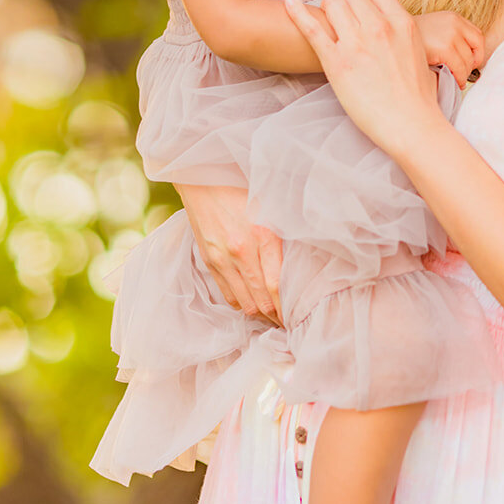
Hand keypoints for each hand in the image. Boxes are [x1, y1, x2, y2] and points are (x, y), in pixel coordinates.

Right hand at [176, 182, 282, 322]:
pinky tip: (252, 304)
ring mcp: (221, 259)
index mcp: (262, 235)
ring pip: (243, 302)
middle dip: (276, 317)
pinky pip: (227, 294)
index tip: (296, 316)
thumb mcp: (272, 208)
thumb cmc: (243, 190)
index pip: (276, 286)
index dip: (287, 308)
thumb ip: (283, 238)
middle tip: (288, 323)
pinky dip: (241, 304)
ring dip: (259, 314)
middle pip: (260, 300)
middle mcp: (240, 251)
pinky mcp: (209, 262)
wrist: (203, 180)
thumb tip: (300, 266)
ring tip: (272, 318)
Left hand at [284, 0, 448, 159]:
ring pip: (333, 2)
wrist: (410, 125)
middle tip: (342, 22)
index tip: (364, 16)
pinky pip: (312, 28)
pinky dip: (297, 12)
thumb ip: (405, 39)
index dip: (368, 3)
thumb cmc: (418, 100)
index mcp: (402, 25)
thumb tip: (398, 37)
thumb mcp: (421, 57)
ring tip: (328, 25)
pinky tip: (289, 1)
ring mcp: (356, 43)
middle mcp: (378, 27)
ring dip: (328, 9)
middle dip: (345, 4)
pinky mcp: (335, 62)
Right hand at [414, 11, 484, 89]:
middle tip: (461, 74)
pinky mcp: (445, 47)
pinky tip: (452, 80)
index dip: (477, 53)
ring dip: (463, 74)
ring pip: (468, 62)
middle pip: (475, 50)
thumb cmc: (408, 41)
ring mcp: (450, 34)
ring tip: (455, 79)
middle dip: (470, 66)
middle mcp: (454, 23)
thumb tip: (469, 59)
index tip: (470, 63)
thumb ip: (450, 38)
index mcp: (453, 17)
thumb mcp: (433, 30)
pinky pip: (460, 68)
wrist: (389, 39)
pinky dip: (459, 78)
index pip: (478, 36)